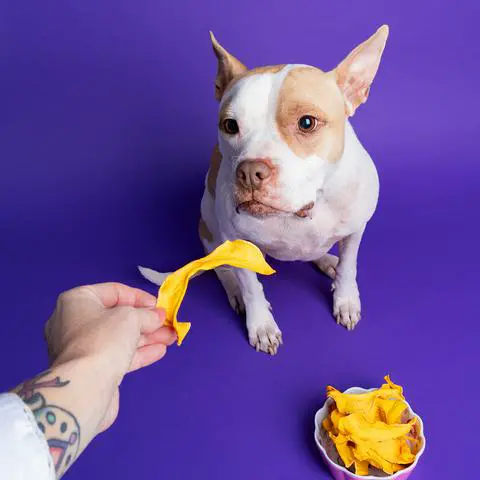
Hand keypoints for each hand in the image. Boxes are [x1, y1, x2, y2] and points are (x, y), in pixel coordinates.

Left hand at [44, 282, 175, 431]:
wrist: (85, 388)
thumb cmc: (104, 340)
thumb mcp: (131, 317)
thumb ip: (148, 314)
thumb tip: (158, 316)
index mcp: (77, 301)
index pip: (114, 292)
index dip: (139, 297)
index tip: (158, 305)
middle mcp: (74, 322)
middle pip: (117, 316)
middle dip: (146, 320)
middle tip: (168, 322)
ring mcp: (82, 348)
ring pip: (120, 337)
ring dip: (147, 336)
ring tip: (171, 337)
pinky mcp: (90, 370)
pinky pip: (117, 355)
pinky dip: (139, 351)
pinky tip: (160, 350)